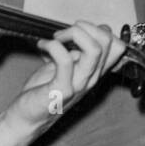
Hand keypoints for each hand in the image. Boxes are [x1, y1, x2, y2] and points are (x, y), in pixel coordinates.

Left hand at [0, 21, 126, 145]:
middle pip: (107, 42)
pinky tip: (42, 46)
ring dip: (73, 34)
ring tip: (56, 38)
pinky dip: (52, 45)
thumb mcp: (66, 68)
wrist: (27, 118)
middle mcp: (91, 78)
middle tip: (64, 34)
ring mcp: (79, 85)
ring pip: (94, 49)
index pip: (117, 46)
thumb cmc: (44, 91)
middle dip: (85, 27)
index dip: (98, 30)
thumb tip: (80, 32)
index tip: (77, 32)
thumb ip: (77, 53)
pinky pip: (65, 60)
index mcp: (94, 72)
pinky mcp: (62, 90)